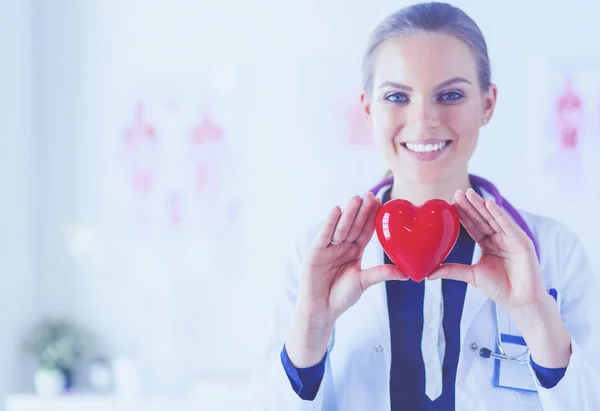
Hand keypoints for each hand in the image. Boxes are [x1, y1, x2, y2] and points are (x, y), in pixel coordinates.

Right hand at [285, 191, 406, 366]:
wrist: (321, 310)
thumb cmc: (341, 297)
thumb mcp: (364, 282)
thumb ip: (381, 274)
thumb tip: (407, 273)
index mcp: (354, 251)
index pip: (365, 231)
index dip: (372, 217)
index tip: (381, 202)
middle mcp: (341, 246)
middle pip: (354, 225)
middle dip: (362, 210)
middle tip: (371, 194)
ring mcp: (328, 248)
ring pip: (340, 228)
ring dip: (348, 213)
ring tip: (356, 198)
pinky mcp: (315, 252)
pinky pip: (325, 235)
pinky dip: (330, 223)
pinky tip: (337, 210)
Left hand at [428, 188, 546, 312]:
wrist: (519, 301)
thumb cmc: (499, 288)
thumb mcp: (471, 275)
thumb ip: (451, 270)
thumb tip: (428, 274)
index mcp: (487, 243)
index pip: (472, 225)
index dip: (462, 214)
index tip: (449, 203)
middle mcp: (499, 238)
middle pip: (482, 218)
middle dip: (470, 205)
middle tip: (456, 192)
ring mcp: (511, 238)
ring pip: (493, 218)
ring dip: (481, 205)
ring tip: (469, 193)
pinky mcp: (522, 242)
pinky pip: (508, 225)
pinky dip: (499, 214)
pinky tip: (489, 204)